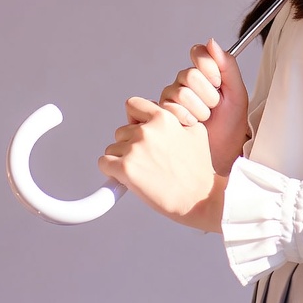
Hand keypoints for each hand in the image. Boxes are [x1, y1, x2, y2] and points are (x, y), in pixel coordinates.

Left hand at [98, 97, 224, 230]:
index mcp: (163, 118)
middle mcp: (146, 130)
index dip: (134, 118)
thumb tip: (162, 116)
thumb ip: (176, 119)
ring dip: (121, 159)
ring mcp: (134, 149)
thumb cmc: (198, 168)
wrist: (197, 196)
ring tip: (140, 170)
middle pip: (121, 131)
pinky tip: (126, 177)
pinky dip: (111, 171)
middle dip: (129, 144)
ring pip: (112, 149)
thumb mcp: (195, 131)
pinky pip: (104, 163)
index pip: (133, 105)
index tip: (137, 128)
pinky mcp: (124, 169)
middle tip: (145, 158)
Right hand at [159, 38, 249, 174]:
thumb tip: (212, 42)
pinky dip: (185, 119)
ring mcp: (172, 98)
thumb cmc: (231, 126)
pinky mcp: (162, 115)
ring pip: (179, 92)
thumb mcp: (237, 93)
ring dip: (198, 109)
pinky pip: (169, 109)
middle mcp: (185, 83)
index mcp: (204, 73)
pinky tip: (192, 126)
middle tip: (213, 107)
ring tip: (204, 120)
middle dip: (207, 94)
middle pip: (189, 74)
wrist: (223, 154)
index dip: (209, 68)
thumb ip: (227, 65)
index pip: (198, 53)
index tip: (218, 83)